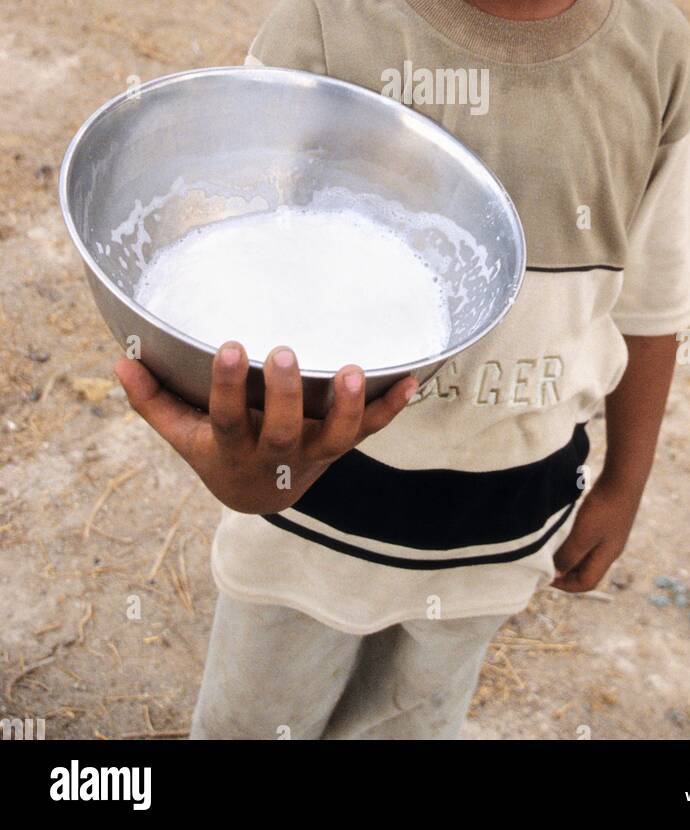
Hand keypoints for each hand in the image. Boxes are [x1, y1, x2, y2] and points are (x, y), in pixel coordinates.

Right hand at [113, 342, 416, 514]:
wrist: (258, 497)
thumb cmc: (217, 451)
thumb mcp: (182, 433)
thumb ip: (153, 400)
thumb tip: (121, 361)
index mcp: (233, 448)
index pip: (227, 420)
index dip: (227, 387)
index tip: (228, 346)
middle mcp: (277, 455)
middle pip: (281, 431)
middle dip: (283, 394)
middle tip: (283, 352)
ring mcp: (314, 453)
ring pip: (335, 437)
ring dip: (346, 406)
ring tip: (353, 370)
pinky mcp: (341, 446)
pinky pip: (371, 430)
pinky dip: (393, 408)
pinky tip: (413, 379)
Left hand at [550, 473, 643, 592]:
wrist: (623, 478)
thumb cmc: (603, 509)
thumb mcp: (582, 535)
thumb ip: (569, 556)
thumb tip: (557, 574)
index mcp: (607, 557)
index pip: (586, 583)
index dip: (566, 585)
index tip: (545, 578)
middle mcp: (611, 550)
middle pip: (588, 571)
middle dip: (567, 574)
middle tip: (546, 567)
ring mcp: (611, 535)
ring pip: (588, 556)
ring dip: (571, 557)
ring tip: (552, 552)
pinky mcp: (609, 521)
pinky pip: (590, 541)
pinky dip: (576, 543)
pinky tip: (566, 533)